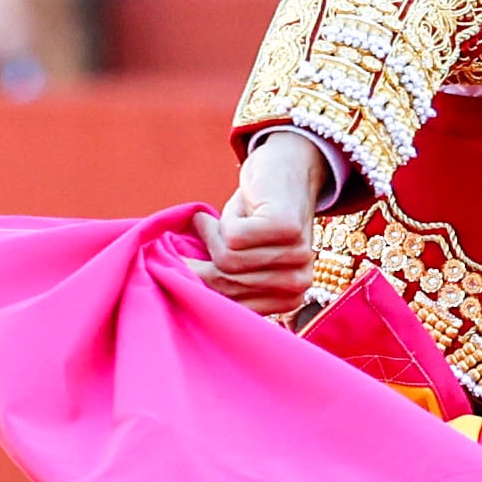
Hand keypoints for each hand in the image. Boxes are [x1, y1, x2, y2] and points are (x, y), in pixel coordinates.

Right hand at [202, 129, 322, 317]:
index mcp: (290, 298)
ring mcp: (298, 255)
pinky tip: (227, 212)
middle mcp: (299, 282)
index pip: (235, 310)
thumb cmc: (254, 220)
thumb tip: (184, 298)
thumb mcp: (238, 259)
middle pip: (228, 286)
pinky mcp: (285, 228)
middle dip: (199, 262)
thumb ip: (224, 284)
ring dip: (210, 237)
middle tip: (189, 241)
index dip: (201, 289)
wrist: (283, 172)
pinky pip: (232, 237)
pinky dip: (218, 221)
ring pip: (228, 261)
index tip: (181, 271)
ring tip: (212, 223)